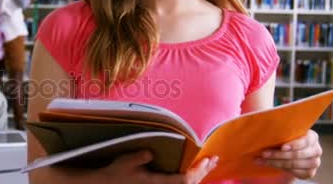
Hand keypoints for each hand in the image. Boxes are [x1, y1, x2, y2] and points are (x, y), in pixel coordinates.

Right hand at [99, 150, 217, 183]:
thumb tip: (151, 153)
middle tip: (215, 159)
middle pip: (190, 183)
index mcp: (157, 183)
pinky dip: (190, 177)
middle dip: (203, 171)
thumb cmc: (117, 173)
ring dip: (199, 175)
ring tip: (210, 164)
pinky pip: (179, 183)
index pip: (184, 179)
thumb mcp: (125, 162)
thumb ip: (138, 157)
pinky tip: (194, 171)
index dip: (197, 170)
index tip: (206, 160)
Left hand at [257, 130, 321, 179]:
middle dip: (278, 155)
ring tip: (262, 160)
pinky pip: (295, 172)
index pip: (305, 141)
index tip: (282, 147)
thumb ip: (282, 128)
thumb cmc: (287, 137)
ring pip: (294, 165)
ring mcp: (314, 162)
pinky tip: (269, 164)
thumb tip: (264, 121)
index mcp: (312, 137)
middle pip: (297, 155)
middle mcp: (316, 150)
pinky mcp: (310, 172)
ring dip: (276, 162)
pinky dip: (281, 169)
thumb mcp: (287, 131)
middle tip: (264, 153)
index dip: (294, 145)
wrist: (291, 151)